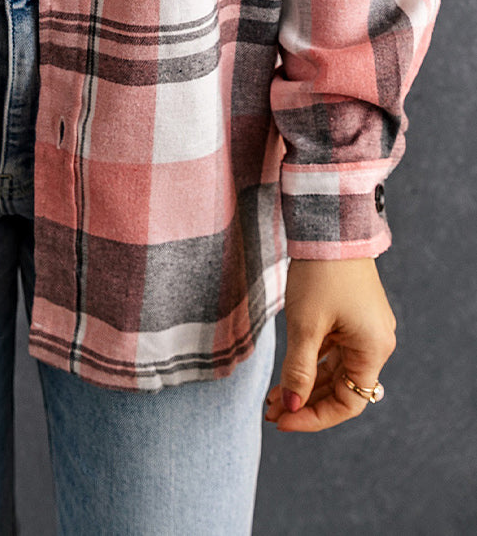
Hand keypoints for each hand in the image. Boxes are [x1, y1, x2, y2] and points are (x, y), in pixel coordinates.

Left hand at [264, 258, 396, 432]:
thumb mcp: (306, 325)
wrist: (329, 226)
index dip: (314, 417)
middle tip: (271, 411)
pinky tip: (286, 374)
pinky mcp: (351, 317)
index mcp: (373, 350)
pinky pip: (332, 351)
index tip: (282, 420)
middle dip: (305, 402)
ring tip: (273, 398)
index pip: (348, 403)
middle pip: (341, 389)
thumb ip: (299, 370)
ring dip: (305, 384)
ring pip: (334, 371)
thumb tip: (291, 408)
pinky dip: (311, 363)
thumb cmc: (320, 274)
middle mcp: (375, 344)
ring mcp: (364, 330)